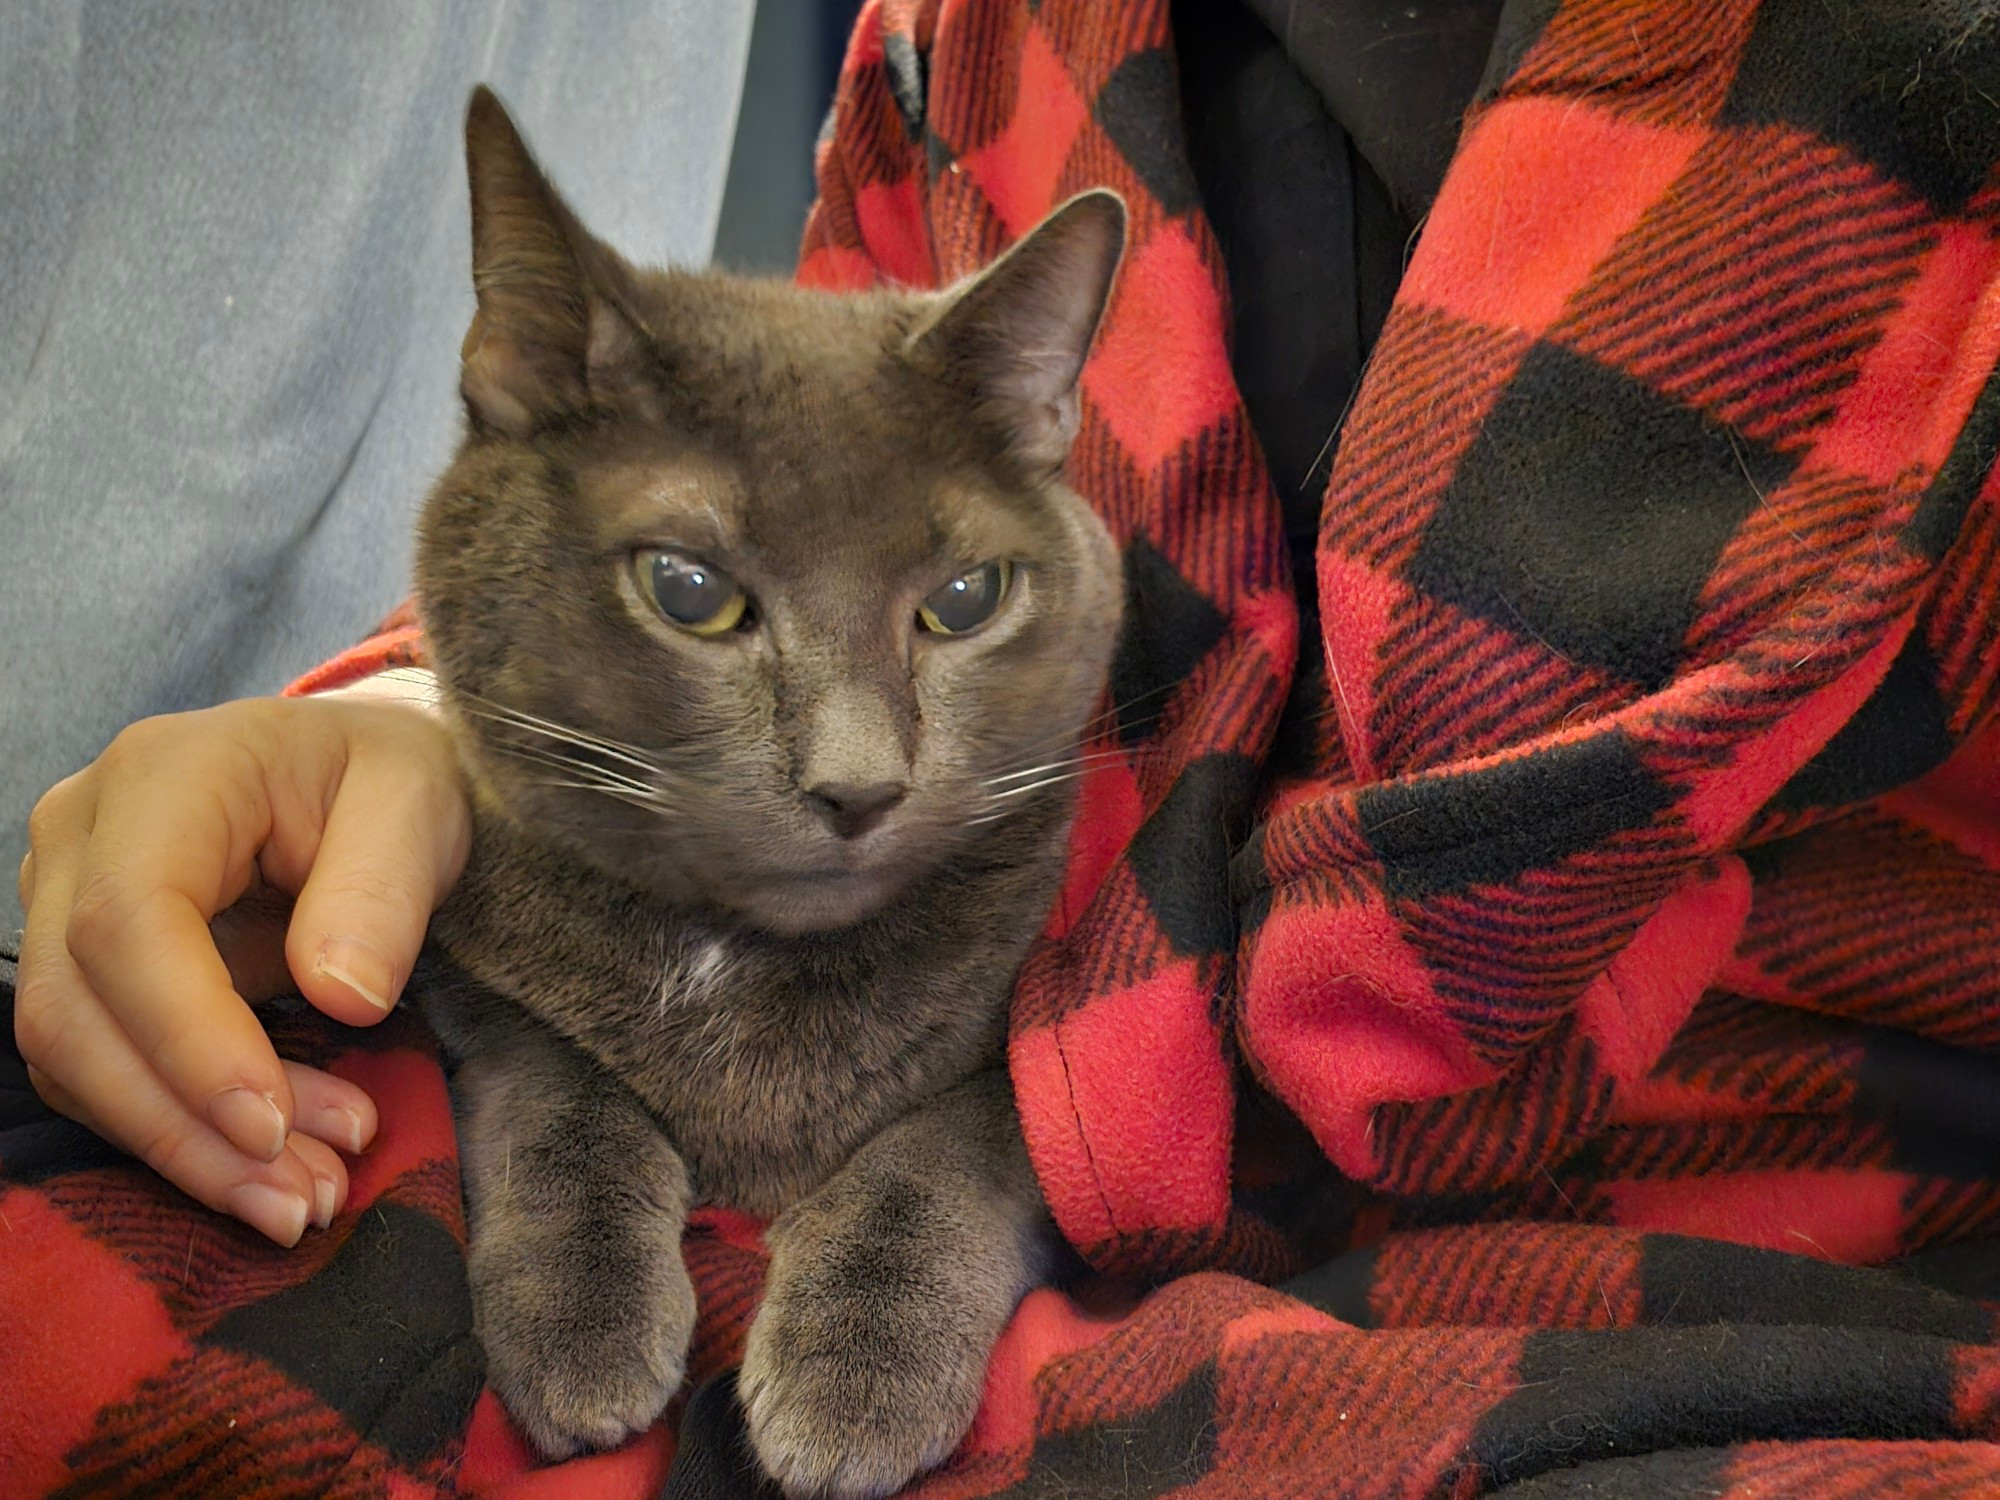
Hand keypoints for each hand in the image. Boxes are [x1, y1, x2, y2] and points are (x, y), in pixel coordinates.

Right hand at [14, 685, 469, 1244]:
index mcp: (166, 775)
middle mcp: (84, 833)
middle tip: (304, 1194)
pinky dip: (181, 1134)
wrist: (364, 771)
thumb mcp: (419, 803)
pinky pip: (102, 1069)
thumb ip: (383, 887)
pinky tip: (275, 1169)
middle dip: (183, 1123)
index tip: (271, 1124)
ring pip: (74, 1056)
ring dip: (183, 1149)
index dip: (188, 1037)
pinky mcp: (84, 963)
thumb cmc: (390, 776)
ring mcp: (65, 898)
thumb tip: (342, 997)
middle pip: (78, 1006)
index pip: (130, 920)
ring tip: (304, 1197)